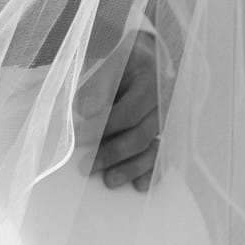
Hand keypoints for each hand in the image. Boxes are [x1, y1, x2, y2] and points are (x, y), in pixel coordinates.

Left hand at [91, 29, 159, 191]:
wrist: (149, 58)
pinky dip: (152, 173)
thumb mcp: (111, 64)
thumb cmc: (126, 62)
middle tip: (85, 166)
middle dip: (112, 153)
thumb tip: (84, 111)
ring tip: (108, 181)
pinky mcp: (166, 134)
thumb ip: (97, 86)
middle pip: (140, 135)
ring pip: (152, 149)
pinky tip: (138, 186)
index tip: (77, 138)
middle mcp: (164, 104)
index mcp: (151, 83)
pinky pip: (163, 157)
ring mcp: (167, 121)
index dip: (102, 128)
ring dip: (130, 168)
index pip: (127, 112)